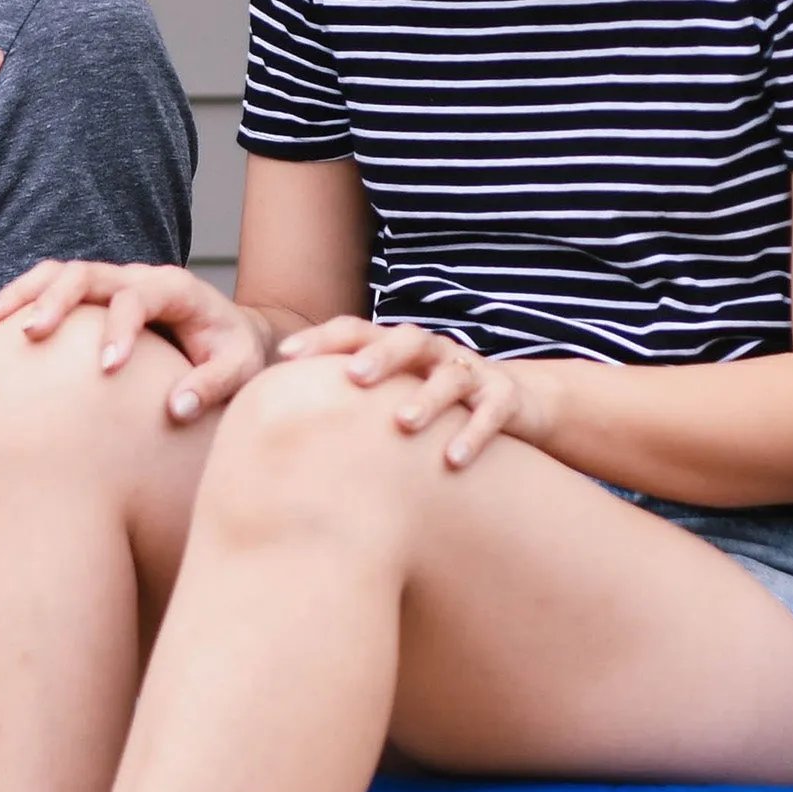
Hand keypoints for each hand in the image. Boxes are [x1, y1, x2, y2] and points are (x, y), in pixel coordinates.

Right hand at [0, 256, 270, 425]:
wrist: (227, 331)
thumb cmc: (231, 352)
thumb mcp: (239, 369)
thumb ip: (213, 385)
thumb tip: (176, 410)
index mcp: (173, 288)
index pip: (138, 297)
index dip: (120, 328)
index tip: (107, 367)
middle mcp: (136, 277)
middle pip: (87, 273)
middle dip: (56, 300)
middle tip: (31, 335)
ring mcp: (110, 282)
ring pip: (58, 272)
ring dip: (22, 293)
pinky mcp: (93, 297)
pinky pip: (50, 287)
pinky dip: (19, 301)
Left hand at [276, 312, 536, 471]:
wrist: (517, 404)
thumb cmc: (434, 405)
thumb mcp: (392, 397)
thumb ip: (346, 403)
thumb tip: (274, 421)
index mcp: (399, 348)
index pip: (357, 332)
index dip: (322, 339)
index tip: (287, 356)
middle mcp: (434, 353)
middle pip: (406, 340)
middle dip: (380, 356)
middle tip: (353, 377)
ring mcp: (472, 372)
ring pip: (450, 376)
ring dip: (427, 399)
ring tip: (404, 425)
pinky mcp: (506, 397)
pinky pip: (492, 411)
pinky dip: (475, 432)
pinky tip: (453, 460)